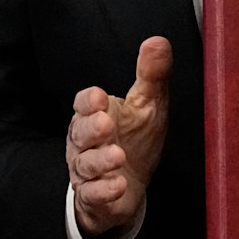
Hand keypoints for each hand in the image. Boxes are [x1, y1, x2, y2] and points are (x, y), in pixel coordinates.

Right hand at [66, 36, 171, 238]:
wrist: (131, 186)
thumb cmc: (136, 140)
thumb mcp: (148, 105)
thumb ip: (151, 75)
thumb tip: (158, 41)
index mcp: (95, 115)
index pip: (83, 104)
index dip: (89, 102)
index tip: (100, 97)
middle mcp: (85, 142)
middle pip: (80, 133)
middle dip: (92, 129)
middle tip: (106, 124)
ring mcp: (87, 170)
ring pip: (85, 164)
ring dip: (100, 160)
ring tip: (117, 155)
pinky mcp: (94, 196)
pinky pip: (93, 193)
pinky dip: (104, 190)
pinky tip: (119, 184)